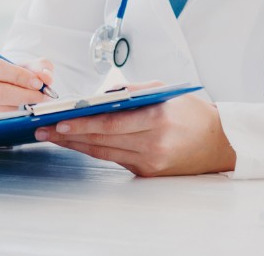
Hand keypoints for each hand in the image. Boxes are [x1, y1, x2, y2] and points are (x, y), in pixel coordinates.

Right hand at [0, 50, 54, 115]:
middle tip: (41, 98)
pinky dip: (7, 121)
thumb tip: (46, 77)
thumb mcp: (17, 66)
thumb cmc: (0, 76)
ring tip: (33, 108)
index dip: (18, 76)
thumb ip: (36, 67)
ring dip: (17, 110)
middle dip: (22, 95)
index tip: (38, 83)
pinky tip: (20, 117)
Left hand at [32, 83, 236, 175]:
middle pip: (102, 140)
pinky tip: (77, 144)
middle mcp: (152, 144)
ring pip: (104, 153)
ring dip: (76, 145)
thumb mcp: (163, 90)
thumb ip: (131, 91)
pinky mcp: (148, 172)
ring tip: (52, 137)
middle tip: (44, 130)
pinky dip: (94, 150)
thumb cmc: (190, 111)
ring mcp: (150, 162)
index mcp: (156, 119)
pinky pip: (115, 159)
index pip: (110, 123)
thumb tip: (99, 95)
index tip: (59, 121)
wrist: (219, 142)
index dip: (82, 124)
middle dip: (70, 135)